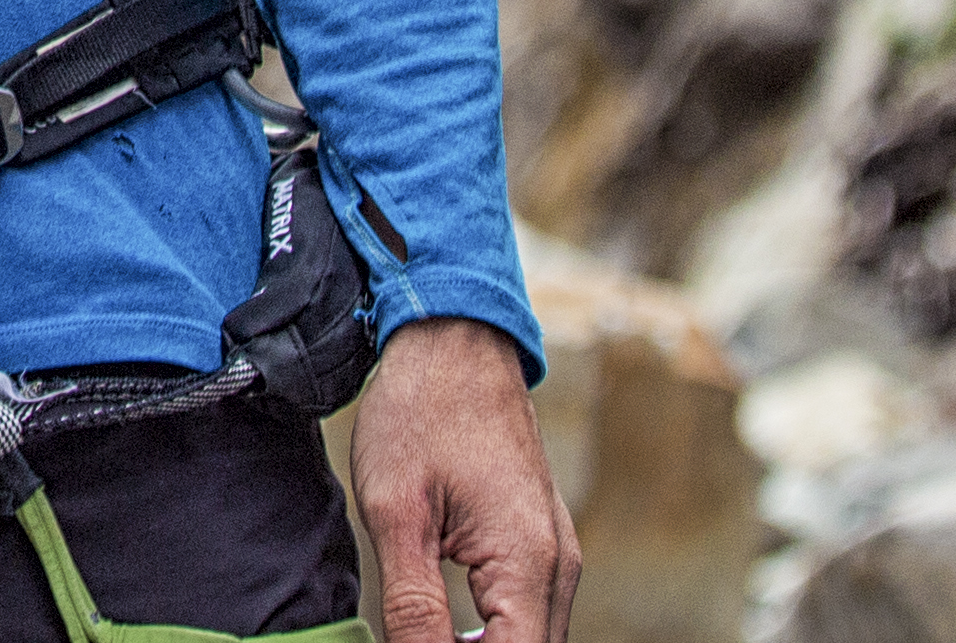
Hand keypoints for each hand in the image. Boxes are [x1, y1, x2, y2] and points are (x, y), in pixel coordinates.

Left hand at [353, 318, 578, 642]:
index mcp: (528, 563)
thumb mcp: (396, 514)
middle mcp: (559, 567)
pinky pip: (529, 612)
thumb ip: (413, 606)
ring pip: (533, 638)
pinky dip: (496, 632)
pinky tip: (446, 628)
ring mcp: (557, 554)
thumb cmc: (421, 413)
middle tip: (412, 635)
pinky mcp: (542, 543)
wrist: (453, 342)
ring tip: (421, 634)